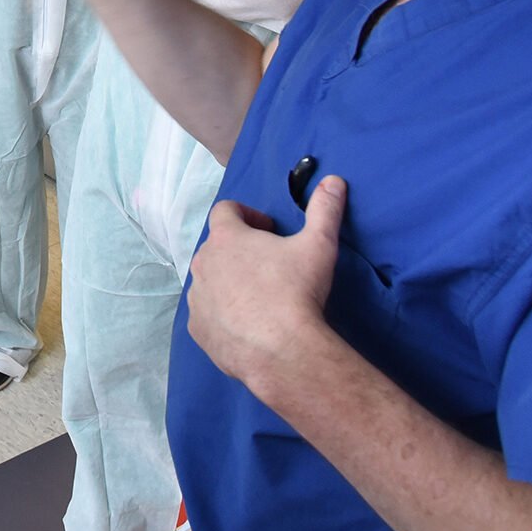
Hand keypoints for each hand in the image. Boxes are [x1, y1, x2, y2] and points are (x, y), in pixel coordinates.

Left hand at [186, 175, 346, 394]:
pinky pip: (207, 314)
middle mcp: (202, 264)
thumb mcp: (318, 245)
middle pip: (216, 246)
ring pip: (209, 280)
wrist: (281, 350)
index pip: (225, 210)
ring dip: (228, 281)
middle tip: (269, 264)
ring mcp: (197, 298)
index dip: (248, 214)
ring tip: (259, 296)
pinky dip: (222, 313)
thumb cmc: (297, 291)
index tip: (269, 229)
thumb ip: (324, 210)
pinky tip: (247, 323)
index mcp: (226, 238)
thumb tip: (334, 181)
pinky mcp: (198, 329)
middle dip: (239, 250)